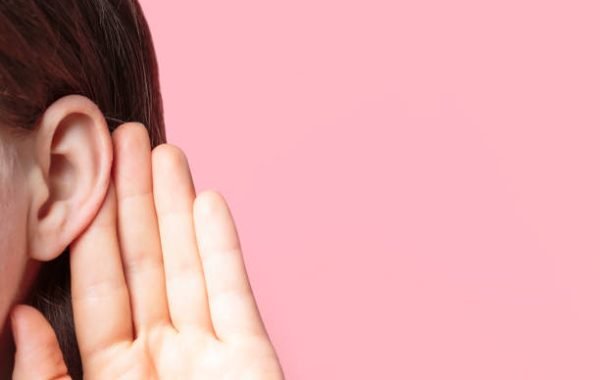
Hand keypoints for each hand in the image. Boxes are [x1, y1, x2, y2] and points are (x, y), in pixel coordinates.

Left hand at [11, 123, 283, 378]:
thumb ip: (49, 372)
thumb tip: (21, 318)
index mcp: (113, 368)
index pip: (100, 283)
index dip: (95, 224)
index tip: (92, 175)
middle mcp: (160, 350)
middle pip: (146, 260)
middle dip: (138, 197)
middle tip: (130, 140)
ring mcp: (207, 350)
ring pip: (189, 264)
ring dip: (178, 207)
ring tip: (168, 154)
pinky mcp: (251, 353)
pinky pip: (233, 291)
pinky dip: (223, 247)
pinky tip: (210, 202)